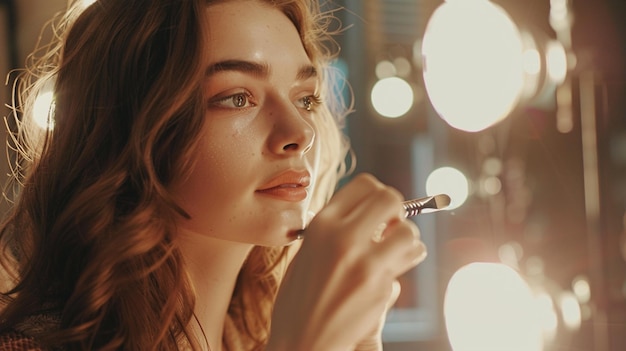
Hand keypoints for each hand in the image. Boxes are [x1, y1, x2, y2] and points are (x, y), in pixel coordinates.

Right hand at [267, 174, 426, 350]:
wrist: (302, 341)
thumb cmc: (300, 299)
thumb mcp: (307, 252)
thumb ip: (334, 229)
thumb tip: (367, 211)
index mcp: (322, 226)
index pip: (364, 185)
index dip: (375, 193)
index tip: (377, 208)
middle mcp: (343, 238)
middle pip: (390, 198)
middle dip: (397, 209)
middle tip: (391, 223)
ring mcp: (365, 264)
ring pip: (408, 231)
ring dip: (407, 237)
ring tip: (396, 247)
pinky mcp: (381, 287)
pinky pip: (408, 261)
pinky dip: (406, 261)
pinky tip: (393, 268)